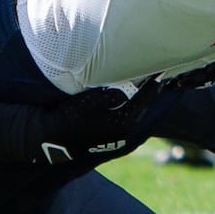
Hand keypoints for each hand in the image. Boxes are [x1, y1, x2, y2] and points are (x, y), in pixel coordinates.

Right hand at [33, 82, 162, 163]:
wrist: (54, 138)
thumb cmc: (69, 118)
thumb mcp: (88, 102)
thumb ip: (109, 96)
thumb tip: (125, 93)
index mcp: (122, 122)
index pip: (143, 100)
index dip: (152, 86)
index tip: (160, 73)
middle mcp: (124, 132)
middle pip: (143, 108)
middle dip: (149, 94)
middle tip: (156, 78)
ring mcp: (119, 138)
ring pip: (136, 116)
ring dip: (141, 103)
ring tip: (146, 88)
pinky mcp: (112, 140)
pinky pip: (129, 121)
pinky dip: (133, 110)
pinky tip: (131, 103)